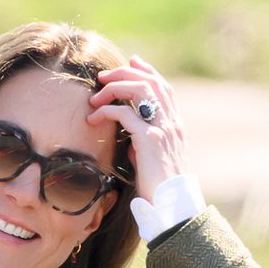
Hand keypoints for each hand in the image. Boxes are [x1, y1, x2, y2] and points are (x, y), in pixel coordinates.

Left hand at [87, 56, 190, 201]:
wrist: (173, 207)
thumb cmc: (159, 188)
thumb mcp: (152, 161)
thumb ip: (143, 145)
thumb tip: (129, 140)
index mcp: (174, 125)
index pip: (164, 87)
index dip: (148, 70)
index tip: (131, 61)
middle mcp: (171, 122)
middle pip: (151, 82)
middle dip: (125, 72)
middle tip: (103, 76)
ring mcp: (162, 129)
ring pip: (140, 90)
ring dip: (114, 87)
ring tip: (95, 97)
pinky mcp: (150, 140)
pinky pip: (125, 114)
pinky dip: (107, 110)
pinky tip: (94, 117)